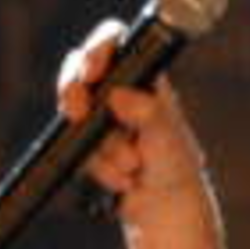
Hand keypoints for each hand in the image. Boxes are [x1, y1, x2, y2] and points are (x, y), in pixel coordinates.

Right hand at [55, 20, 208, 220]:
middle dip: (74, 93)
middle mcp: (116, 90)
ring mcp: (97, 117)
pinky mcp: (84, 144)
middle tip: (77, 114)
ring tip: (133, 168)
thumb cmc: (175, 162)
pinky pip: (74, 149)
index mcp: (141, 76)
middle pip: (79, 73)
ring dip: (102, 149)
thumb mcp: (168, 137)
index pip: (113, 44)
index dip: (96, 50)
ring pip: (75, 117)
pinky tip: (122, 180)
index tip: (91, 72)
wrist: (164, 205)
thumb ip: (148, 114)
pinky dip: (97, 167)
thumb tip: (119, 95)